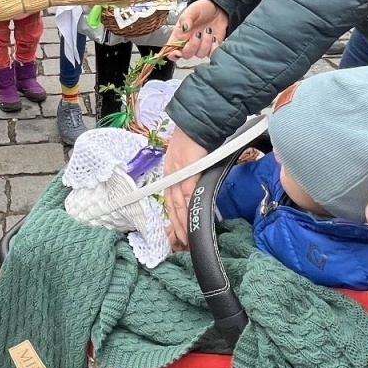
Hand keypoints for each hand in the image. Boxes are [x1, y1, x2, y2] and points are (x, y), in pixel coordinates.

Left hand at [161, 125, 210, 250]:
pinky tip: (192, 220)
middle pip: (172, 206)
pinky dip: (190, 208)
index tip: (176, 234)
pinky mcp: (188, 172)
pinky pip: (188, 194)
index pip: (169, 200)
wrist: (198, 123)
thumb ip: (192, 176)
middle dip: (177, 226)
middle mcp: (170, 175)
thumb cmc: (198, 140)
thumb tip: (198, 190)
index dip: (173, 218)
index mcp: (170, 173)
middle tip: (181, 243)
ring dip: (183, 222)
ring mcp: (178, 174)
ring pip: (178, 204)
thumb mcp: (191, 160)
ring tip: (186, 238)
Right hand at [162, 0, 228, 59]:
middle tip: (198, 33)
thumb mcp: (192, 10)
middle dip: (192, 46)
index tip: (178, 52)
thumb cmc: (202, 8)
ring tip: (208, 30)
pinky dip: (213, 47)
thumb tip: (184, 27)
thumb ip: (186, 19)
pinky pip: (211, 54)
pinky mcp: (212, 47)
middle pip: (186, 55)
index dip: (172, 55)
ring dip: (205, 43)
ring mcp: (200, 46)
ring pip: (200, 54)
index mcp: (180, 35)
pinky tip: (214, 38)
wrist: (218, 7)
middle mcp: (189, 42)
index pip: (171, 50)